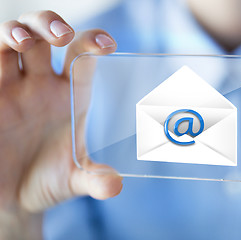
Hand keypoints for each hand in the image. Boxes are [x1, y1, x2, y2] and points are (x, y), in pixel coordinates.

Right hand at [0, 11, 122, 238]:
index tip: (108, 45)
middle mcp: (40, 84)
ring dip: (14, 31)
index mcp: (70, 96)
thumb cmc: (47, 182)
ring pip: (9, 41)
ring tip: (21, 40)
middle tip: (61, 35)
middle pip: (44, 36)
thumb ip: (94, 180)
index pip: (82, 58)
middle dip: (49, 25)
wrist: (13, 198)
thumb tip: (116, 186)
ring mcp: (10, 87)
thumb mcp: (73, 181)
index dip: (93, 42)